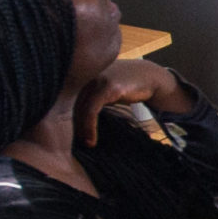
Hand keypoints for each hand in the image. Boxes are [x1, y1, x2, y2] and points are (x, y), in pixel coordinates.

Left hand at [73, 60, 191, 146]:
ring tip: (85, 143)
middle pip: (71, 105)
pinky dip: (89, 126)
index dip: (68, 118)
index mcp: (83, 75)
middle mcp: (87, 75)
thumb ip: (92, 97)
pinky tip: (91, 139)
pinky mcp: (107, 88)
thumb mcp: (106, 89)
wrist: (150, 76)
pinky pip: (92, 110)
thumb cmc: (127, 85)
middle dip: (74, 125)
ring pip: (80, 108)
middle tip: (77, 142)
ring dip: (81, 129)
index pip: (68, 100)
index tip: (73, 134)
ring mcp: (96, 80)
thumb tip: (78, 118)